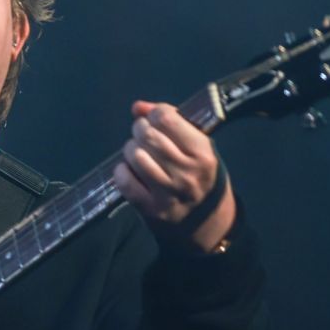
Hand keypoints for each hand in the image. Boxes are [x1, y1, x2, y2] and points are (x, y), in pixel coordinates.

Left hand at [112, 101, 236, 251]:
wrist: (208, 223)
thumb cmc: (201, 176)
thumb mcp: (199, 148)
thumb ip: (172, 122)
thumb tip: (138, 107)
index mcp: (202, 154)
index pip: (167, 119)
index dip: (155, 114)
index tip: (155, 120)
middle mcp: (187, 173)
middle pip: (148, 136)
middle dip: (140, 129)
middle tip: (142, 134)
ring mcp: (168, 193)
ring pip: (135, 156)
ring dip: (131, 149)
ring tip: (137, 152)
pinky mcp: (151, 210)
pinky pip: (125, 181)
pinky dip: (122, 171)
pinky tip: (129, 170)